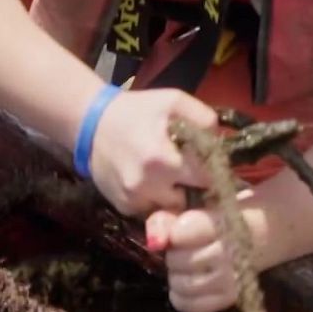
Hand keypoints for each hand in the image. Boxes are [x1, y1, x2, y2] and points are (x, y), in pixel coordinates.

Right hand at [85, 88, 217, 216]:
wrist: (90, 124)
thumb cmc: (136, 110)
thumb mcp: (174, 101)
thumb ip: (205, 119)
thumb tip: (222, 144)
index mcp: (163, 160)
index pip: (207, 179)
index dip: (213, 172)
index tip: (210, 164)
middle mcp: (148, 187)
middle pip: (191, 199)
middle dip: (194, 186)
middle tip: (190, 170)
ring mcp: (134, 200)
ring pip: (173, 208)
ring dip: (175, 195)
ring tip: (169, 175)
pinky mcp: (125, 208)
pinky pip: (153, 210)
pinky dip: (156, 198)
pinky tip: (150, 180)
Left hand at [147, 188, 283, 311]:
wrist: (265, 232)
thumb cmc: (225, 217)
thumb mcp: (201, 206)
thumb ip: (171, 218)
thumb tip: (154, 241)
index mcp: (223, 222)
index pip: (182, 232)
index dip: (173, 234)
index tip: (179, 232)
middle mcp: (229, 252)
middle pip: (179, 260)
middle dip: (173, 255)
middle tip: (182, 250)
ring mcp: (232, 278)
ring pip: (184, 284)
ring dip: (176, 276)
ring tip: (185, 267)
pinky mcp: (231, 297)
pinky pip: (193, 305)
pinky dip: (182, 297)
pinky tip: (186, 285)